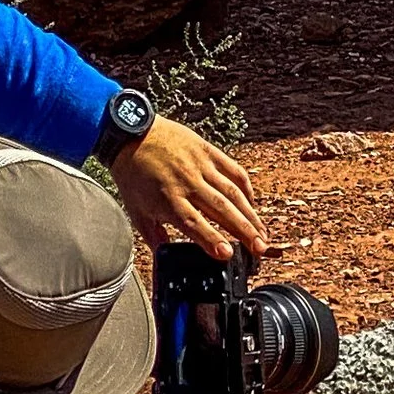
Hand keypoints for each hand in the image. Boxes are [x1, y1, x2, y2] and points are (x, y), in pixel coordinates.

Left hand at [113, 116, 264, 260]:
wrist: (131, 135)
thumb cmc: (133, 176)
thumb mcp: (137, 211)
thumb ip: (154, 236)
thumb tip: (165, 258)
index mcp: (168, 200)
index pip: (194, 224)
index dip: (211, 239)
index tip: (227, 254)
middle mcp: (188, 183)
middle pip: (222, 209)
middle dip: (244, 231)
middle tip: (260, 249)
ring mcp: (201, 166)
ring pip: (233, 192)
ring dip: (251, 214)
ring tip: (262, 234)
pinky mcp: (209, 151)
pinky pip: (234, 171)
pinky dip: (247, 188)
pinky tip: (253, 204)